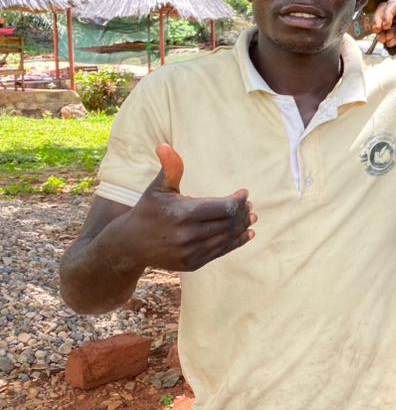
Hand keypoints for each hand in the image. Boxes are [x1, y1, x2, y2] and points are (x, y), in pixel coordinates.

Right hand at [114, 144, 255, 273]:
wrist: (130, 245)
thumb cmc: (147, 211)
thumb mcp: (157, 189)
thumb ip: (169, 169)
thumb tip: (165, 145)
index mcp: (182, 214)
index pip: (224, 208)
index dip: (238, 200)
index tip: (244, 193)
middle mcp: (188, 235)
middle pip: (228, 223)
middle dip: (243, 212)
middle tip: (249, 205)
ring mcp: (191, 252)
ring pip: (227, 238)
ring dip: (242, 227)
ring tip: (251, 217)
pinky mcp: (193, 263)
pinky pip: (221, 252)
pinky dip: (236, 242)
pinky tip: (246, 233)